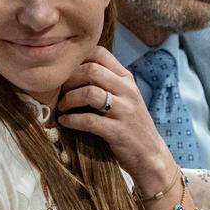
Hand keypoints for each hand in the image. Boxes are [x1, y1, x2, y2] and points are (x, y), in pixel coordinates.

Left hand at [56, 46, 173, 193]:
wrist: (150, 155)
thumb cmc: (130, 124)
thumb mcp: (124, 97)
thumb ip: (106, 82)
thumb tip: (71, 70)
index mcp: (127, 79)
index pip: (99, 53)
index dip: (77, 58)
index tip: (65, 72)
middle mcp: (127, 90)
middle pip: (90, 70)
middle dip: (69, 79)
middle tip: (60, 91)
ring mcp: (124, 111)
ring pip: (89, 92)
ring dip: (68, 99)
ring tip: (62, 107)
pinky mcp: (118, 131)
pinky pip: (88, 120)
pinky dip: (71, 120)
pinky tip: (65, 122)